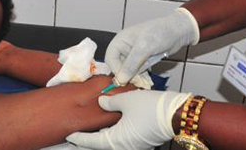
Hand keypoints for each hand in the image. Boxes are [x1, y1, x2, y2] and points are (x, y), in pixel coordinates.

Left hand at [66, 90, 190, 149]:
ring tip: (92, 128)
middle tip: (77, 133)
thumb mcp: (126, 100)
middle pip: (101, 144)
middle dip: (89, 139)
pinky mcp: (141, 143)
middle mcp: (124, 147)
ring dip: (102, 136)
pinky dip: (114, 134)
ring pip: (112, 143)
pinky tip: (111, 125)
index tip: (68, 135)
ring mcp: (133, 146)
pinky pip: (122, 140)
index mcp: (116, 141)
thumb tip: (101, 102)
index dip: (78, 138)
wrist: (177, 114)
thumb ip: (109, 102)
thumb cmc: (152, 108)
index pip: (91, 142)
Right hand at [106, 8, 199, 84]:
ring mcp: (135, 55)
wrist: (178, 31)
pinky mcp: (143, 60)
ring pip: (129, 71)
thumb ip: (131, 64)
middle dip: (127, 76)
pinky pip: (138, 72)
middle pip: (119, 66)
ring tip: (144, 83)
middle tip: (137, 82)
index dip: (116, 70)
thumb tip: (120, 79)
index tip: (124, 79)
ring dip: (135, 78)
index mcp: (121, 40)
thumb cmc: (160, 33)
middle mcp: (125, 48)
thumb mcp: (144, 47)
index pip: (110, 58)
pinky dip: (142, 78)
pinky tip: (148, 82)